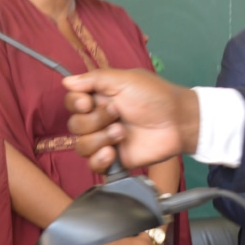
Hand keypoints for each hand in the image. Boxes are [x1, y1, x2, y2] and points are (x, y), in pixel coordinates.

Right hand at [63, 68, 198, 171]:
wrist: (178, 121)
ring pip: (81, 146)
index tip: (87, 102)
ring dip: (100, 138)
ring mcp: (105, 141)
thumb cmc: (155, 96)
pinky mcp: (114, 160)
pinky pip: (93, 165)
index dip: (75, 104)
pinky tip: (113, 152)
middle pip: (74, 125)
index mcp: (99, 98)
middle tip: (118, 113)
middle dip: (95, 120)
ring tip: (122, 133)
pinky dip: (100, 159)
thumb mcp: (125, 79)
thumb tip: (66, 81)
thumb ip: (95, 79)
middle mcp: (99, 119)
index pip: (72, 103)